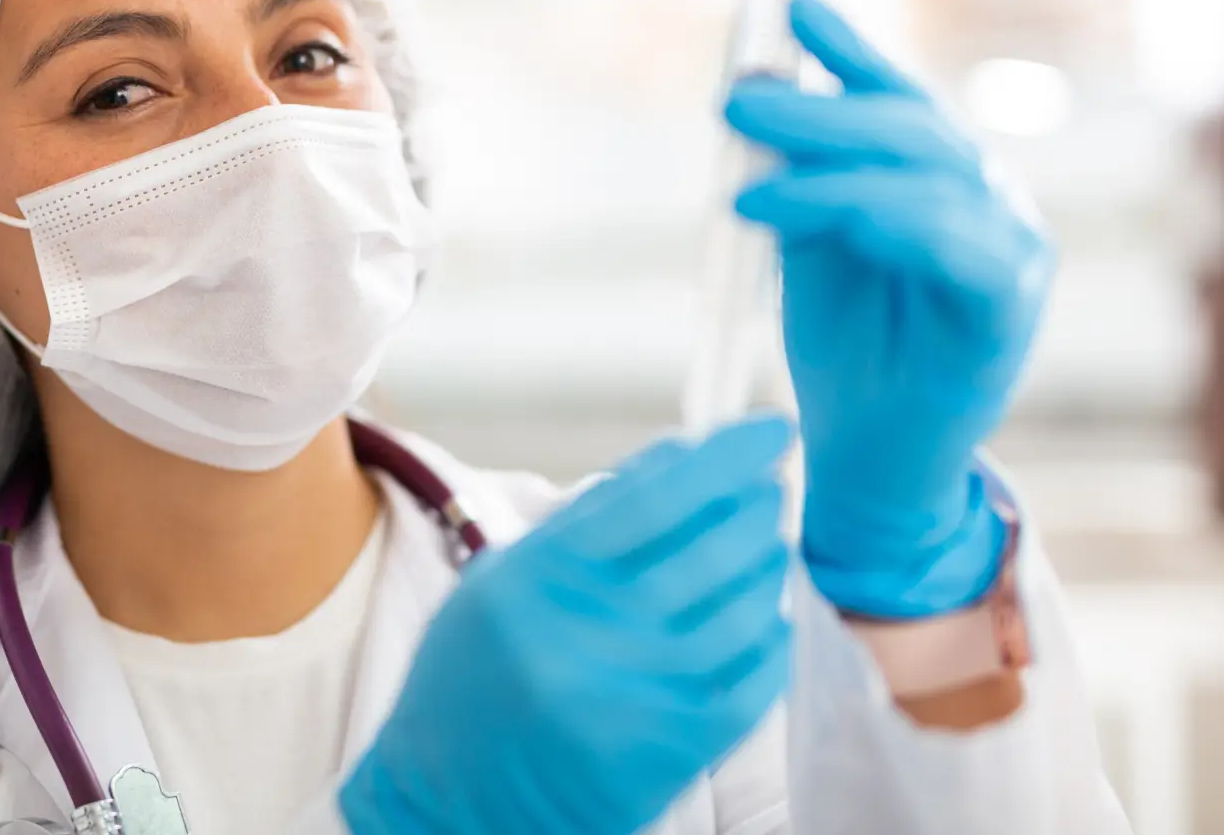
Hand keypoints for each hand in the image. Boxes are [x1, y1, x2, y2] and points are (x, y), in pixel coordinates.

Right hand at [340, 415, 793, 834]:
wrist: (451, 802)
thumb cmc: (470, 683)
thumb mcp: (501, 584)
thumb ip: (580, 526)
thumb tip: (675, 461)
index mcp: (540, 578)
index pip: (657, 495)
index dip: (726, 455)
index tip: (767, 427)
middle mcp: (587, 632)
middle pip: (709, 548)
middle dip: (756, 508)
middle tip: (771, 489)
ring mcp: (632, 694)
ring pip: (740, 614)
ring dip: (766, 570)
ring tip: (769, 549)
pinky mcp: (666, 752)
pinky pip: (749, 687)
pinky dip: (770, 646)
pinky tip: (767, 623)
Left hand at [725, 0, 1049, 616]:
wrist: (872, 457)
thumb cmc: (845, 348)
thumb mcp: (806, 243)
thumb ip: (794, 172)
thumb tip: (754, 90)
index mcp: (941, 177)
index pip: (896, 95)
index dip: (847, 45)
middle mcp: (988, 199)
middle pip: (907, 128)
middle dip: (817, 106)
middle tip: (734, 97)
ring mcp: (1011, 250)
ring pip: (924, 180)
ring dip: (826, 169)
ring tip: (743, 177)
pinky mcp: (1006, 309)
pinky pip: (948, 246)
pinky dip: (872, 223)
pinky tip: (800, 218)